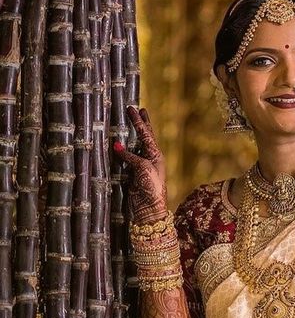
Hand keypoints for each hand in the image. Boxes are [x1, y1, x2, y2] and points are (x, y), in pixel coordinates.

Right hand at [114, 106, 167, 224]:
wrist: (149, 209)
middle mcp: (149, 159)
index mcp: (155, 155)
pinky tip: (119, 146)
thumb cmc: (151, 187)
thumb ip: (130, 156)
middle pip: (145, 137)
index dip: (138, 121)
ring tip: (131, 124)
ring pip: (136, 147)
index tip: (133, 108)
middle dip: (142, 124)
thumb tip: (116, 145)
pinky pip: (126, 159)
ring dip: (132, 136)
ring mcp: (141, 167)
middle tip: (140, 110)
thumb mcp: (142, 168)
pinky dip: (122, 151)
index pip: (146, 134)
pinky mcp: (132, 175)